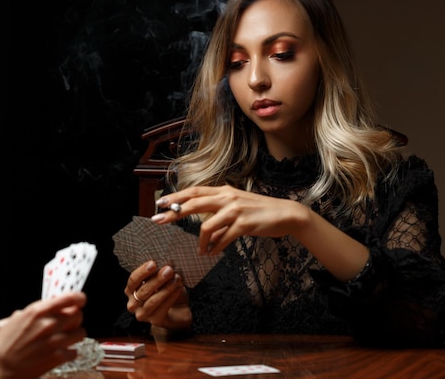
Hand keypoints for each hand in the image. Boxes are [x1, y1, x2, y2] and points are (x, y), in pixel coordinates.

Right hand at [0, 292, 86, 378]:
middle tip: (70, 325)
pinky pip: (74, 351)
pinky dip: (69, 353)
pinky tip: (59, 354)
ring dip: (74, 336)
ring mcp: (55, 340)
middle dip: (75, 319)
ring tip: (65, 340)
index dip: (78, 298)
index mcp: (38, 311)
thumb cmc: (4, 345)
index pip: (69, 298)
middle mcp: (49, 323)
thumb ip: (35, 312)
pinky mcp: (58, 357)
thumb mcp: (17, 320)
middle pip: (78, 314)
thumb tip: (47, 307)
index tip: (81, 300)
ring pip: (80, 333)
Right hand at [125, 260, 190, 331]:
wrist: (178, 311)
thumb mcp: (162, 280)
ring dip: (165, 288)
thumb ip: (159, 273)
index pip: (133, 280)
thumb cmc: (168, 292)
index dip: (142, 272)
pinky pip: (162, 308)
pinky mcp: (155, 321)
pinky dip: (171, 296)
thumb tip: (164, 262)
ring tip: (176, 279)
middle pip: (143, 290)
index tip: (153, 263)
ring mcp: (142, 314)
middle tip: (169, 270)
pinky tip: (178, 288)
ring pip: (152, 301)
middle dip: (157, 279)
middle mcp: (133, 304)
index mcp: (131, 291)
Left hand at [154, 185, 306, 253]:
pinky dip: (215, 247)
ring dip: (200, 241)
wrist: (286, 213)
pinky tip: (213, 252)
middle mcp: (227, 197)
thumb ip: (219, 217)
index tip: (161, 203)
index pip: (195, 191)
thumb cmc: (260, 212)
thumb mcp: (237, 208)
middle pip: (194, 202)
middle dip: (173, 212)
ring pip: (207, 225)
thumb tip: (206, 236)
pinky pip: (223, 238)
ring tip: (201, 250)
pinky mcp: (244, 224)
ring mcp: (236, 210)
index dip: (176, 197)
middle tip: (158, 220)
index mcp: (224, 191)